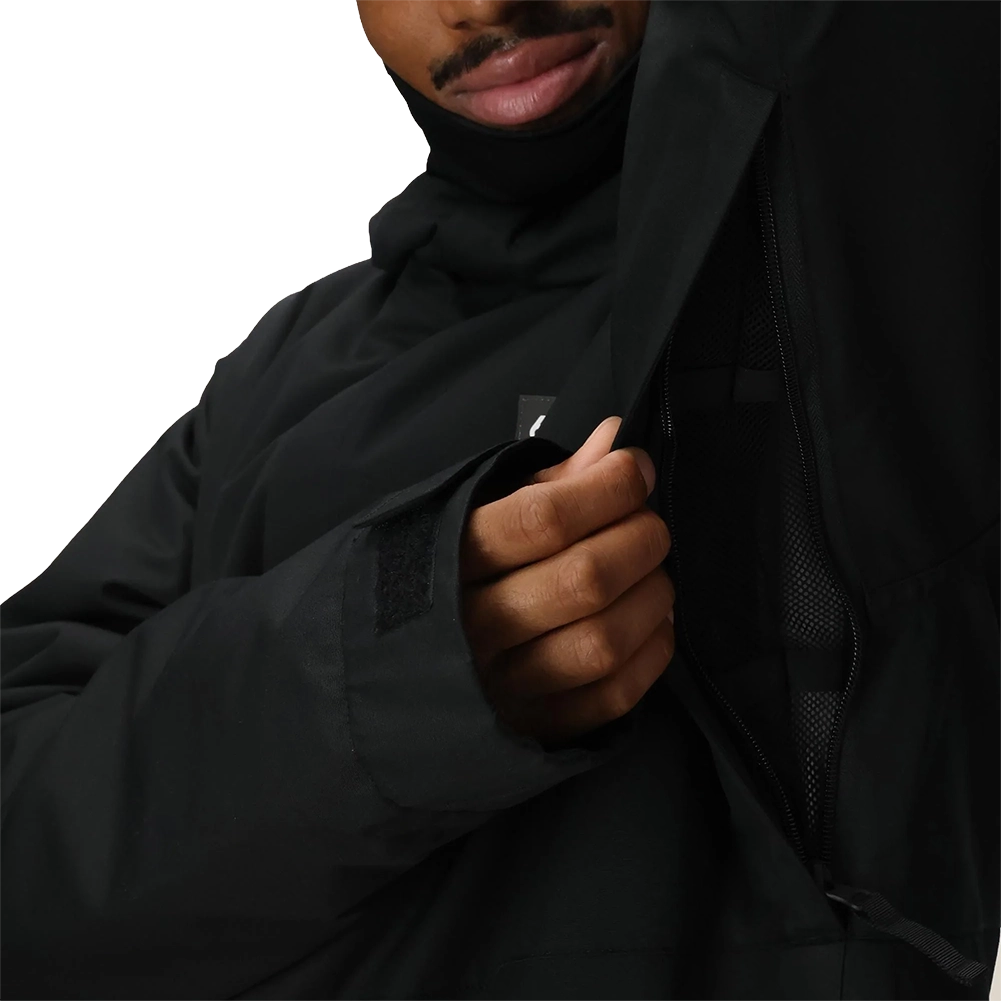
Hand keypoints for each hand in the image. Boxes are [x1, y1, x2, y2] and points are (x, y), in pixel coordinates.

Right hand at [460, 416, 675, 750]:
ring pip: (602, 642)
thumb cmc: (452, 573)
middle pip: (583, 579)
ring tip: (655, 573)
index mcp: (449, 558)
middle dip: (640, 539)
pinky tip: (653, 623)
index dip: (607, 488)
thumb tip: (614, 439)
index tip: (637, 470)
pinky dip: (651, 653)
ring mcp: (501, 685)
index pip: (541, 518)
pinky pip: (612, 696)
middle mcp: (470, 626)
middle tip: (651, 524)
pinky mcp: (532, 727)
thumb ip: (550, 482)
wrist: (395, 667)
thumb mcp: (483, 515)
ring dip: (651, 598)